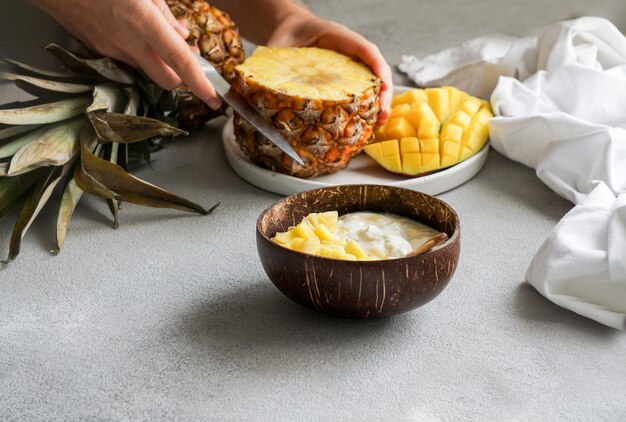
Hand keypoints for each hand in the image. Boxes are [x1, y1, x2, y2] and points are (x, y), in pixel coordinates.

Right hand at [30, 0, 221, 108]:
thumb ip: (164, 12)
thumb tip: (182, 33)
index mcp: (143, 23)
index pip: (179, 62)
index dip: (199, 83)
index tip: (214, 99)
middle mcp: (129, 43)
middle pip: (167, 80)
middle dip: (182, 78)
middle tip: (189, 61)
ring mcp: (112, 50)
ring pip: (148, 71)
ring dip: (160, 65)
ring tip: (159, 41)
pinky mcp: (99, 51)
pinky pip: (129, 60)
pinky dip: (140, 55)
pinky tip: (135, 36)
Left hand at [266, 9, 392, 124]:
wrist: (289, 30)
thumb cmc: (285, 37)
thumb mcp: (278, 46)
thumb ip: (272, 59)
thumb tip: (258, 83)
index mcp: (337, 36)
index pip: (363, 48)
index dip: (375, 65)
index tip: (382, 83)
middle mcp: (349, 51)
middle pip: (375, 69)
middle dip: (383, 92)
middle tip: (382, 114)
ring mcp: (350, 65)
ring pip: (372, 82)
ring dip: (378, 102)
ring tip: (379, 122)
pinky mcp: (346, 78)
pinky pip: (361, 90)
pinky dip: (367, 105)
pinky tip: (367, 121)